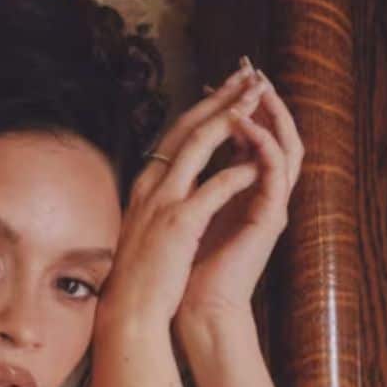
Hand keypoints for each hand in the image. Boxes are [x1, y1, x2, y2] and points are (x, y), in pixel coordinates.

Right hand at [94, 63, 272, 336]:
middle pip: (188, 128)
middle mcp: (151, 186)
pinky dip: (238, 171)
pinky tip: (260, 161)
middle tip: (249, 75)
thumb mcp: (144, 229)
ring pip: (200, 145)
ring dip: (232, 117)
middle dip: (221, 98)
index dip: (203, 109)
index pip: (175, 136)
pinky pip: (214, 188)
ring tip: (257, 98)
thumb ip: (157, 203)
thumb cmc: (138, 277)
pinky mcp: (180, 224)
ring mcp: (164, 202)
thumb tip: (172, 187)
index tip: (227, 89)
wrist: (127, 311)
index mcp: (145, 187)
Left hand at [176, 66, 303, 323]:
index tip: (213, 80)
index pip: (246, 136)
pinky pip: (275, 173)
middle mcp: (260, 193)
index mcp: (240, 189)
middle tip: (248, 69)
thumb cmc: (185, 265)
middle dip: (260, 100)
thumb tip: (169, 155)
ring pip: (285, 147)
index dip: (232, 106)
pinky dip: (262, 146)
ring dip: (269, 116)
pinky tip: (247, 126)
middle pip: (273, 134)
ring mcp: (269, 205)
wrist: (196, 307)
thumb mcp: (183, 212)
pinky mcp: (270, 219)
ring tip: (254, 89)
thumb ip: (188, 183)